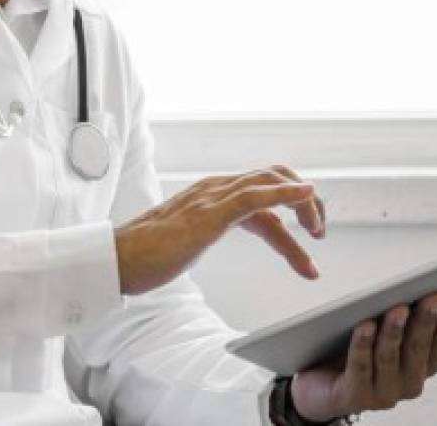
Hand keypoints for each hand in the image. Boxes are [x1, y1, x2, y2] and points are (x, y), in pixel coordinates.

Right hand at [113, 166, 324, 294]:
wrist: (117, 260)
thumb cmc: (149, 253)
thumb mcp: (191, 240)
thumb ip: (211, 230)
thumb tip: (227, 236)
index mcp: (210, 193)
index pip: (262, 188)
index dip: (292, 205)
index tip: (308, 235)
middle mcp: (214, 188)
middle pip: (273, 176)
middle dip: (305, 200)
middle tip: (319, 232)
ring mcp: (210, 198)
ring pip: (269, 184)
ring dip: (303, 204)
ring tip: (319, 232)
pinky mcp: (208, 215)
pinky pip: (254, 196)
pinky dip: (284, 193)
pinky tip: (304, 197)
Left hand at [290, 290, 436, 421]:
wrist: (320, 387)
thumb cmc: (358, 354)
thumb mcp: (389, 333)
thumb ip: (416, 317)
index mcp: (420, 367)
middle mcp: (407, 383)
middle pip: (417, 349)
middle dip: (426, 321)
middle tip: (432, 297)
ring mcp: (383, 393)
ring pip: (389, 357)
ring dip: (395, 331)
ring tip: (398, 308)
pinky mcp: (355, 395)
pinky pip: (360, 366)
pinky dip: (363, 345)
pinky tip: (364, 326)